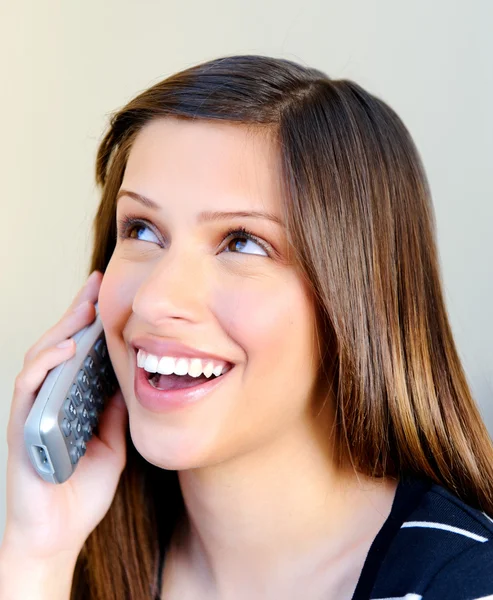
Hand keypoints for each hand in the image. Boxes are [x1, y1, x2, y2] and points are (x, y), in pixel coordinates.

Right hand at [2, 271, 127, 561]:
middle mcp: (49, 399)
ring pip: (41, 359)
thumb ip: (116, 410)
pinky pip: (29, 387)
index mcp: (71, 400)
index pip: (79, 353)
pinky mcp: (22, 426)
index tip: (107, 295)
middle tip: (95, 285)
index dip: (90, 323)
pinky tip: (67, 349)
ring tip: (85, 308)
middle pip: (59, 346)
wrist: (58, 533)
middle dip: (77, 313)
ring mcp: (33, 410)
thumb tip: (132, 375)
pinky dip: (45, 364)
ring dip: (63, 330)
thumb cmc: (82, 489)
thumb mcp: (112, 441)